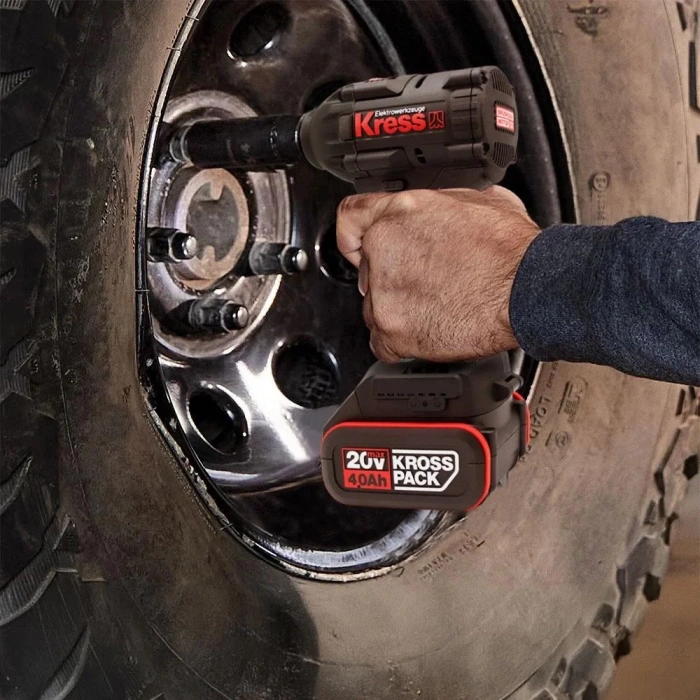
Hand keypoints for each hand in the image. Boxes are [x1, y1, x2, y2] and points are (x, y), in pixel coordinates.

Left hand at [336, 186, 540, 362]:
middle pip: (367, 268)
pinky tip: (429, 329)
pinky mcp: (391, 330)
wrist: (529, 290)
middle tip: (427, 283)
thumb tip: (441, 209)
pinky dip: (402, 342)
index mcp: (401, 212)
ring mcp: (384, 292)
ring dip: (399, 310)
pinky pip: (382, 342)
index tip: (357, 249)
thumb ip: (441, 205)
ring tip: (438, 307)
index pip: (351, 217)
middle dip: (392, 277)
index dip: (354, 236)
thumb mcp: (480, 200)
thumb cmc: (513, 251)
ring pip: (374, 307)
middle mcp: (384, 248)